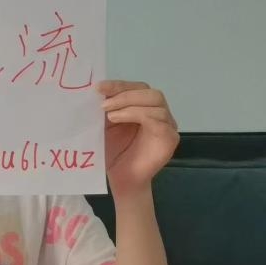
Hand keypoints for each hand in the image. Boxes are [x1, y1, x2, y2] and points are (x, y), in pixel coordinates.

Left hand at [98, 80, 178, 196]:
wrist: (120, 179)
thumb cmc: (113, 152)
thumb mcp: (105, 125)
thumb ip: (106, 108)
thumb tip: (96, 90)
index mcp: (143, 107)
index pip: (136, 87)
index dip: (118, 85)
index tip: (97, 87)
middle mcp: (158, 113)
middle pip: (149, 91)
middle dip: (124, 93)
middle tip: (103, 103)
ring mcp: (167, 124)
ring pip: (155, 101)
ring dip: (128, 103)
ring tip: (108, 114)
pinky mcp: (169, 137)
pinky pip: (158, 119)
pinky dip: (136, 114)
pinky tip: (117, 119)